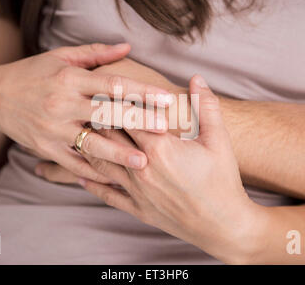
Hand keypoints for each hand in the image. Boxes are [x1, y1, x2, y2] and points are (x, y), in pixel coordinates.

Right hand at [0, 44, 172, 182]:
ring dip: (118, 154)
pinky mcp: (45, 148)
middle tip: (163, 130)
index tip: (165, 100)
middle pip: (106, 114)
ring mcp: (53, 129)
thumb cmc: (32, 73)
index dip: (141, 92)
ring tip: (142, 162)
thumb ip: (96, 53)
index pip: (112, 84)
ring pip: (90, 144)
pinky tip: (113, 178)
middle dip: (137, 122)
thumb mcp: (61, 57)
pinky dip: (92, 172)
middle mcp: (62, 103)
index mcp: (69, 78)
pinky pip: (72, 163)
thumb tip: (127, 47)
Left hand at [37, 75, 260, 262]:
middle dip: (97, 117)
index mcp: (160, 146)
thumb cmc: (222, 181)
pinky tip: (80, 175)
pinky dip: (91, 183)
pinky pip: (106, 194)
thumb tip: (197, 78)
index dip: (117, 97)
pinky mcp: (137, 208)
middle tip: (87, 104)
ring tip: (80, 131)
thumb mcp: (219, 140)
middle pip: (109, 135)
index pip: (128, 114)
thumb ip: (206, 106)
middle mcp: (141, 167)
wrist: (224, 225)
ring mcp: (136, 190)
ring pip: (100, 162)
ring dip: (89, 145)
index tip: (106, 86)